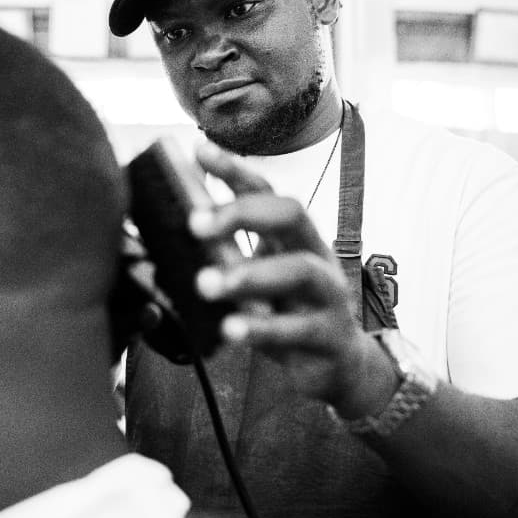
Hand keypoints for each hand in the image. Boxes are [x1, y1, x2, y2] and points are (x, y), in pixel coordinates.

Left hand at [189, 143, 387, 413]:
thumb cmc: (289, 312)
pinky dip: (262, 328)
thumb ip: (229, 252)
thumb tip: (178, 223)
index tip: (199, 152)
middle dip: (243, 213)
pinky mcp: (328, 338)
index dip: (236, 170)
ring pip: (299, 271)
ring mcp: (328, 297)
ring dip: (249, 274)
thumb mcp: (262, 276)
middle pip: (291, 215)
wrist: (339, 365)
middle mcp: (316, 257)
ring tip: (206, 283)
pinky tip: (231, 329)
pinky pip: (297, 329)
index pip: (268, 192)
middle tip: (194, 225)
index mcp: (297, 237)